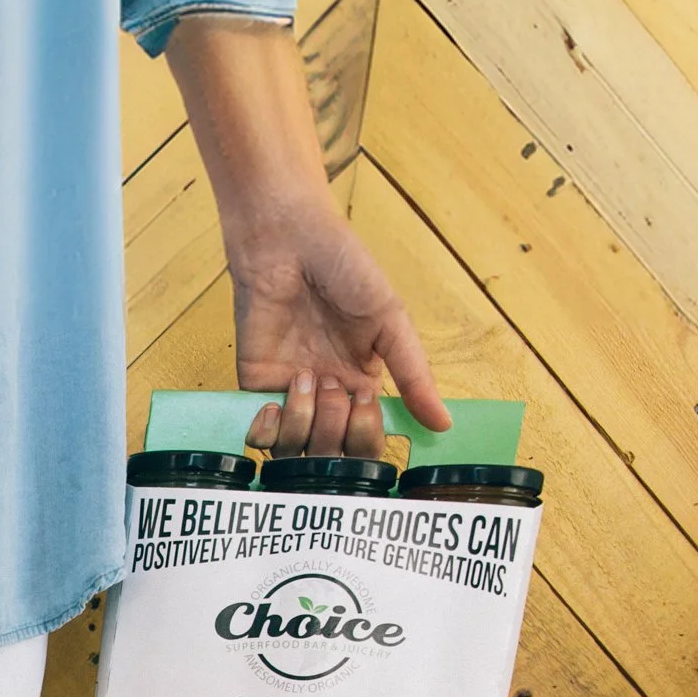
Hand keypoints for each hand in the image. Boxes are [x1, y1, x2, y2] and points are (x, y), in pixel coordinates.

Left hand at [229, 195, 450, 456]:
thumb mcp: (390, 321)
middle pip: (330, 454)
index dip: (365, 434)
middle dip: (336, 427)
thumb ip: (414, 374)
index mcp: (362, 385)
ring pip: (294, 451)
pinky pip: (259, 435)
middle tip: (335, 384)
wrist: (289, 242)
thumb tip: (443, 425)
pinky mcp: (253, 387)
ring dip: (305, 422)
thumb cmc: (346, 270)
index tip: (364, 398)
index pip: (365, 441)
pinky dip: (270, 428)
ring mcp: (288, 395)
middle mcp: (326, 397)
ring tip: (309, 378)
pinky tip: (279, 396)